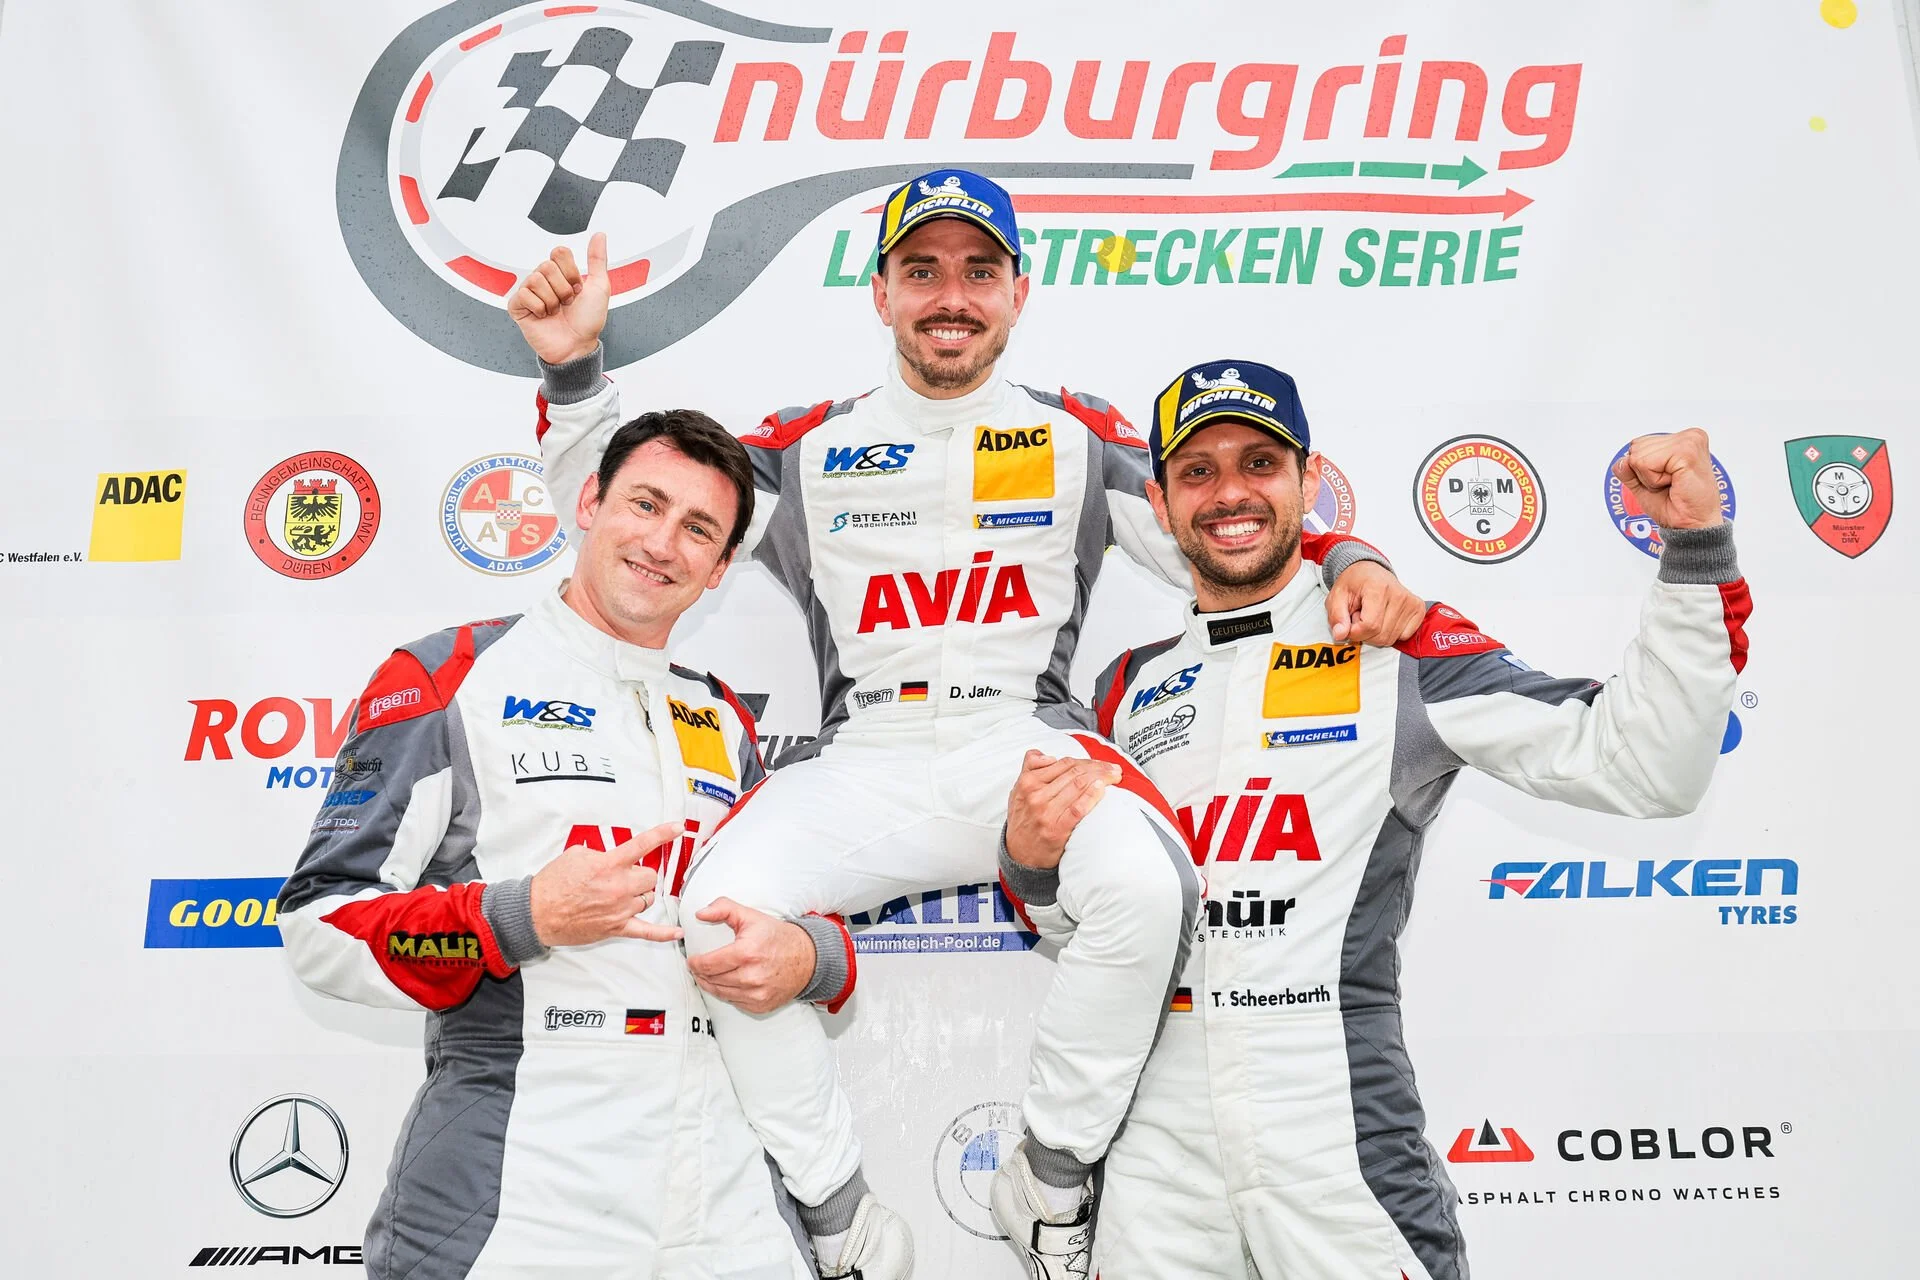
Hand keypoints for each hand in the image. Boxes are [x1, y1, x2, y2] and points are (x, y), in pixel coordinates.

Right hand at [509, 232, 609, 364]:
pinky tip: (543, 317)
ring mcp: (529, 292)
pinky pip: (523, 295)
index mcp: (559, 273)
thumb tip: (600, 235)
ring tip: (556, 312)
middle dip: (564, 288)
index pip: (559, 253)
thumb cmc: (588, 320)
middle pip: (547, 266)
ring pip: (536, 279)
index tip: (579, 289)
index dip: (572, 272)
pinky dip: (539, 308)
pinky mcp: (517, 306)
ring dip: (553, 300)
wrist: (578, 346)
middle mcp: (542, 279)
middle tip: (567, 303)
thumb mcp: (599, 287)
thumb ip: (597, 259)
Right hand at [529, 820, 682, 945]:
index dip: (663, 834)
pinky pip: (647, 932)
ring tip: (621, 895)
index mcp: (609, 865)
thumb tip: (611, 857)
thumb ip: (600, 854)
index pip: (643, 844)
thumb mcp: (576, 854)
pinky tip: (677, 932)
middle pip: (650, 877)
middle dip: (640, 875)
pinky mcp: (617, 928)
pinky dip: (663, 933)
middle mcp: (619, 887)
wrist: (537, 913)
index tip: (677, 828)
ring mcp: (620, 909)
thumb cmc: (553, 884)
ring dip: (640, 895)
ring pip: (648, 899)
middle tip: (625, 876)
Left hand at [685, 899, 815, 1013]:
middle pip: (711, 980)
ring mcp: (756, 994)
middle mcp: (751, 977)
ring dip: (711, 984)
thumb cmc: (777, 937)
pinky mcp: (760, 1005)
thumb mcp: (750, 916)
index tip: (692, 960)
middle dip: (701, 973)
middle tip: (698, 967)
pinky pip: (734, 1002)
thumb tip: (700, 913)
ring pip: (720, 993)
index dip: (695, 962)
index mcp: (746, 953)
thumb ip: (723, 909)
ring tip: (708, 975)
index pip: (708, 964)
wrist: (807, 959)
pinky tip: (727, 983)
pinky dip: (727, 993)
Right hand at [1005, 750, 1120, 869]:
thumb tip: (1050, 756)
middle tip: (1113, 768)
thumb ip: (1030, 769)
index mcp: (1028, 782)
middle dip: (1098, 767)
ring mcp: (1047, 812)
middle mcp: (1036, 795)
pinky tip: (1102, 789)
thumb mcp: (1017, 791)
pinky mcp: (1057, 829)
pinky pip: (1078, 808)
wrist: (1019, 855)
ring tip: (1114, 776)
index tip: (1099, 763)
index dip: (1086, 760)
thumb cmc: (1023, 822)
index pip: (1063, 763)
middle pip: (1074, 772)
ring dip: (1101, 777)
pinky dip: (1092, 795)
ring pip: (1078, 785)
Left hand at [1327, 560, 1424, 645]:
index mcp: (1378, 588)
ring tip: (1371, 615)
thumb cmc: (1355, 583)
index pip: (1369, 626)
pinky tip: (1384, 618)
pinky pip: (1403, 636)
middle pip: (1381, 636)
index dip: (1355, 631)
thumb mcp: (1337, 597)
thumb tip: (1340, 634)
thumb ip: (1336, 617)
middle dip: (1365, 633)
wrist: (1369, 572)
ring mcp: (1411, 603)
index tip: (1350, 621)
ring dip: (1376, 633)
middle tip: (1360, 616)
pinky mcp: (1418, 610)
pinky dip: (1390, 632)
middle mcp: (1398, 595)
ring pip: (1391, 639)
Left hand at [1613, 428, 1722, 529]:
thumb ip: (1628, 470)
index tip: (1666, 480)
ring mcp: (1689, 442)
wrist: (1691, 525)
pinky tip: (1675, 484)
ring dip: (1650, 478)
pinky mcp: (1687, 452)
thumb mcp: (1643, 485)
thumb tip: (1621, 462)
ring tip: (1673, 484)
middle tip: (1670, 484)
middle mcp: (1689, 436)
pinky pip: (1646, 464)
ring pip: (1639, 456)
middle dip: (1645, 472)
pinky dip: (1653, 480)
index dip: (1643, 468)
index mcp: (1682, 439)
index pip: (1638, 443)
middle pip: (1636, 447)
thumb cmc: (1675, 506)